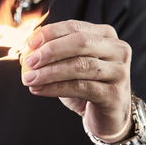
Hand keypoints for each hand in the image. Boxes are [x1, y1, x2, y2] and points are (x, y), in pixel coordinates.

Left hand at [20, 20, 132, 142]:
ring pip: (80, 66)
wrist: (107, 117)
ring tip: (30, 79)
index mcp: (105, 35)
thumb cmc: (87, 86)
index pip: (75, 27)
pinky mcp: (114, 94)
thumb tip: (25, 48)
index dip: (50, 33)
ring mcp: (119, 72)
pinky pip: (81, 87)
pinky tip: (39, 90)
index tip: (29, 44)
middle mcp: (117, 50)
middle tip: (29, 62)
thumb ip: (52, 53)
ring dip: (50, 72)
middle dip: (51, 51)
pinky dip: (56, 88)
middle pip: (80, 43)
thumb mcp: (70, 65)